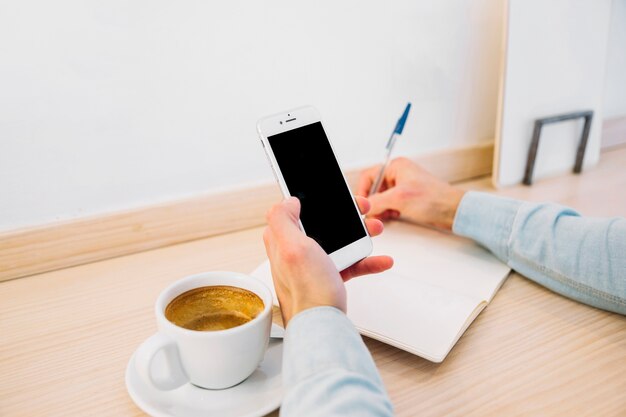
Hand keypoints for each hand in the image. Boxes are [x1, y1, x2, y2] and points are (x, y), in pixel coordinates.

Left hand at [263, 196, 392, 325]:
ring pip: (339, 241)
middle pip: (323, 223)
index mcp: (283, 239)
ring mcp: (313, 265)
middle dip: (347, 216)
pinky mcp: (328, 278)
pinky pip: (350, 262)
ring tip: (376, 230)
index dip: (317, 200)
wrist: (321, 325)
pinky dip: (367, 260)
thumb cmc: (306, 291)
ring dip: (361, 234)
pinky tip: (380, 260)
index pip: (297, 209)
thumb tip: (288, 201)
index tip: (337, 197)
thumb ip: (282, 218)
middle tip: (363, 211)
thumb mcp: (291, 248)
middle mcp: (296, 251)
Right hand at [357, 157, 465, 230]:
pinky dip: (388, 212)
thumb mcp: (399, 198)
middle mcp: (399, 175)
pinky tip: (393, 216)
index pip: (369, 176)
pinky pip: (390, 205)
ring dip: (380, 208)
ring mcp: (403, 187)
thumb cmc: (435, 198)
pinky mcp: (407, 199)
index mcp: (396, 167)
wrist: (453, 211)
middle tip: (373, 213)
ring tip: (384, 215)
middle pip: (374, 188)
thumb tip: (363, 206)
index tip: (362, 204)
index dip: (363, 191)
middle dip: (372, 202)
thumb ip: (376, 201)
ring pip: (381, 198)